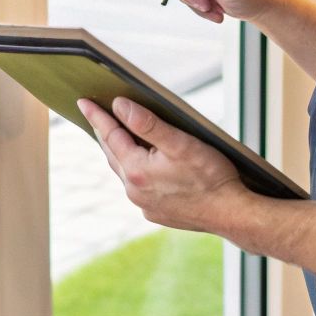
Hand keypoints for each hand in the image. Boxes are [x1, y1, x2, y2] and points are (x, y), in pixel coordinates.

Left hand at [75, 95, 249, 232]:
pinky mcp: (156, 212)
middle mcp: (135, 190)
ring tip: (113, 136)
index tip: (83, 102)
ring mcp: (144, 204)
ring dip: (118, 152)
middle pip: (113, 154)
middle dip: (104, 132)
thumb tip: (120, 106)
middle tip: (94, 115)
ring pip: (124, 171)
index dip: (98, 116)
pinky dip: (135, 170)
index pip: (111, 135)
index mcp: (137, 170)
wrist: (231, 214)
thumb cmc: (212, 176)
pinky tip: (141, 164)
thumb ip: (147, 123)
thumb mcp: (180, 143)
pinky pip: (138, 186)